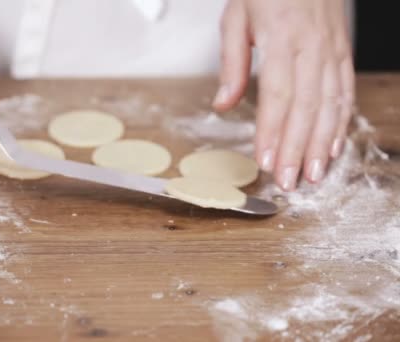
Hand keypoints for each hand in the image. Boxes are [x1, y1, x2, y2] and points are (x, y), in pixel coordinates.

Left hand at [213, 0, 353, 190]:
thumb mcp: (236, 18)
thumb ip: (232, 63)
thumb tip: (223, 105)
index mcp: (282, 38)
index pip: (278, 95)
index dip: (273, 131)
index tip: (266, 161)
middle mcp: (312, 47)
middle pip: (306, 107)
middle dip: (297, 148)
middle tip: (288, 181)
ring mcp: (332, 50)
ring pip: (331, 104)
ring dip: (322, 143)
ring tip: (313, 174)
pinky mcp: (342, 51)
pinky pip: (346, 91)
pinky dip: (342, 122)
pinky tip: (334, 146)